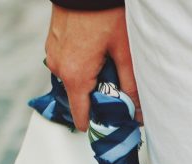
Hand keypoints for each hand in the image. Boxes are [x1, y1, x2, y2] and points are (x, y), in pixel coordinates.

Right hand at [45, 6, 140, 130]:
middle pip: (80, 99)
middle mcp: (59, 68)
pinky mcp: (53, 43)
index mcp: (75, 76)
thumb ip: (130, 86)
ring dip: (91, 80)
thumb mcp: (124, 52)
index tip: (113, 123)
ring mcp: (53, 55)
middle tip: (118, 87)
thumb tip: (138, 113)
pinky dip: (82, 65)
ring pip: (75, 81)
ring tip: (107, 65)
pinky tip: (96, 53)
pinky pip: (68, 65)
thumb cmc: (103, 12)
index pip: (82, 117)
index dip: (99, 123)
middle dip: (99, 98)